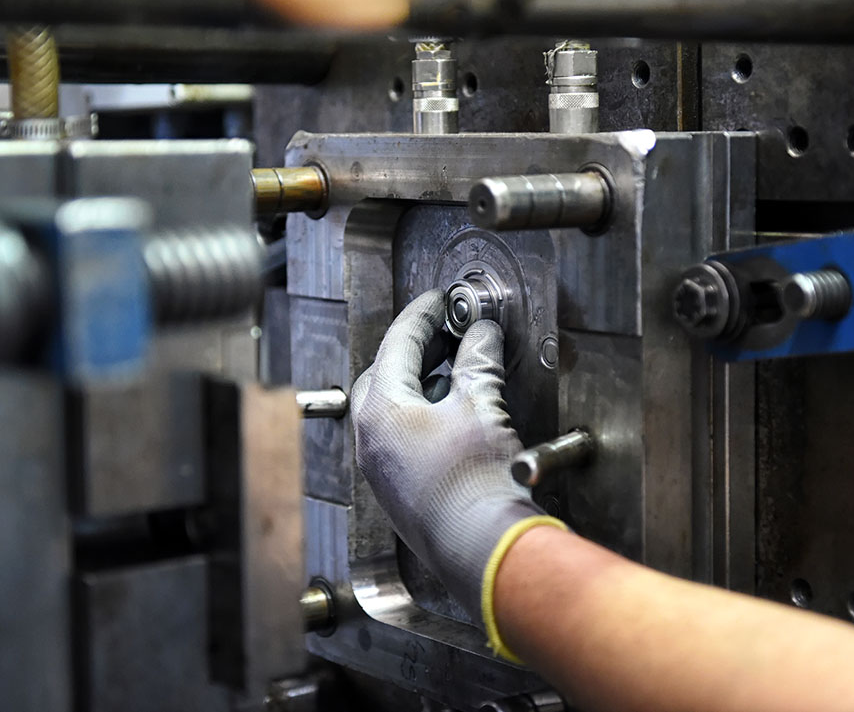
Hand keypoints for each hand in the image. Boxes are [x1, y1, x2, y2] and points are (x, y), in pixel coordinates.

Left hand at [351, 290, 556, 625]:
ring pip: (391, 411)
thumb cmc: (477, 483)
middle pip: (384, 377)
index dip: (423, 317)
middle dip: (414, 351)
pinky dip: (422, 417)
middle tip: (445, 334)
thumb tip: (481, 337)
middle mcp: (370, 442)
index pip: (397, 345)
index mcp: (381, 412)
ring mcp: (381, 471)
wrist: (484, 549)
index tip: (440, 303)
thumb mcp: (482, 406)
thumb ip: (478, 363)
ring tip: (456, 372)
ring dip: (420, 386)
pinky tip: (454, 416)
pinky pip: (400, 440)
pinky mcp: (399, 493)